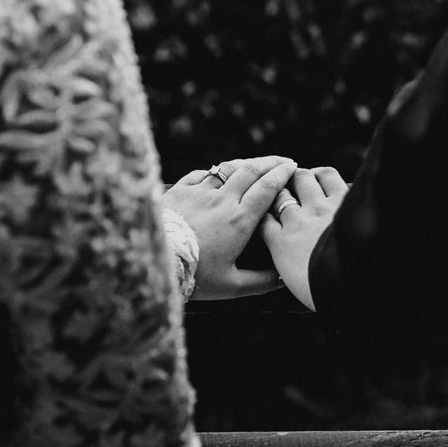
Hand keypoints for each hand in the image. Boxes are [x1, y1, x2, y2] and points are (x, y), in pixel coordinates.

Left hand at [161, 156, 297, 298]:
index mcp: (240, 220)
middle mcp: (222, 200)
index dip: (282, 175)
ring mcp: (199, 192)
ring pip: (227, 169)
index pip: (267, 188)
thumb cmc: (194, 276)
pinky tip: (216, 174)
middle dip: (271, 162)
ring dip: (245, 164)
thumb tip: (283, 278)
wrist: (154, 260)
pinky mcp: (178, 191)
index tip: (294, 168)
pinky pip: (200, 174)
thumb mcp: (232, 286)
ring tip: (255, 165)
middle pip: (251, 170)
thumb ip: (261, 281)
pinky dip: (213, 172)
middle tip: (284, 160)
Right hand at [260, 166, 347, 310]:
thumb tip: (289, 265)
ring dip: (301, 177)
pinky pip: (329, 177)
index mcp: (281, 244)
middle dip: (279, 188)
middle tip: (283, 187)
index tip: (262, 209)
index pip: (262, 219)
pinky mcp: (341, 200)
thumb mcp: (294, 282)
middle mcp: (295, 221)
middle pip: (279, 194)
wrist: (348, 286)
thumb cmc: (323, 290)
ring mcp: (318, 208)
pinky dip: (324, 175)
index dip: (261, 210)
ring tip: (302, 177)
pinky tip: (324, 178)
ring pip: (302, 179)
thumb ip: (288, 265)